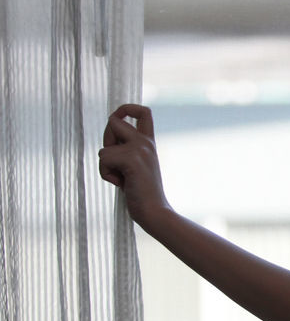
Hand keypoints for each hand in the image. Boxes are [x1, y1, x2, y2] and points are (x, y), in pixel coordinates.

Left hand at [98, 104, 170, 229]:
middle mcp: (146, 142)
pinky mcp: (132, 159)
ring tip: (123, 179)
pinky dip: (106, 175)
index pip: (143, 112)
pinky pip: (104, 160)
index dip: (126, 108)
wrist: (154, 212)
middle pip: (113, 121)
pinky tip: (122, 184)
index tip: (119, 116)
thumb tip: (107, 140)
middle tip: (115, 163)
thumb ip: (123, 151)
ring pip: (104, 148)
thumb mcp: (133, 166)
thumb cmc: (142, 194)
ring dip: (105, 167)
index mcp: (149, 143)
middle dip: (106, 141)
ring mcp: (140, 149)